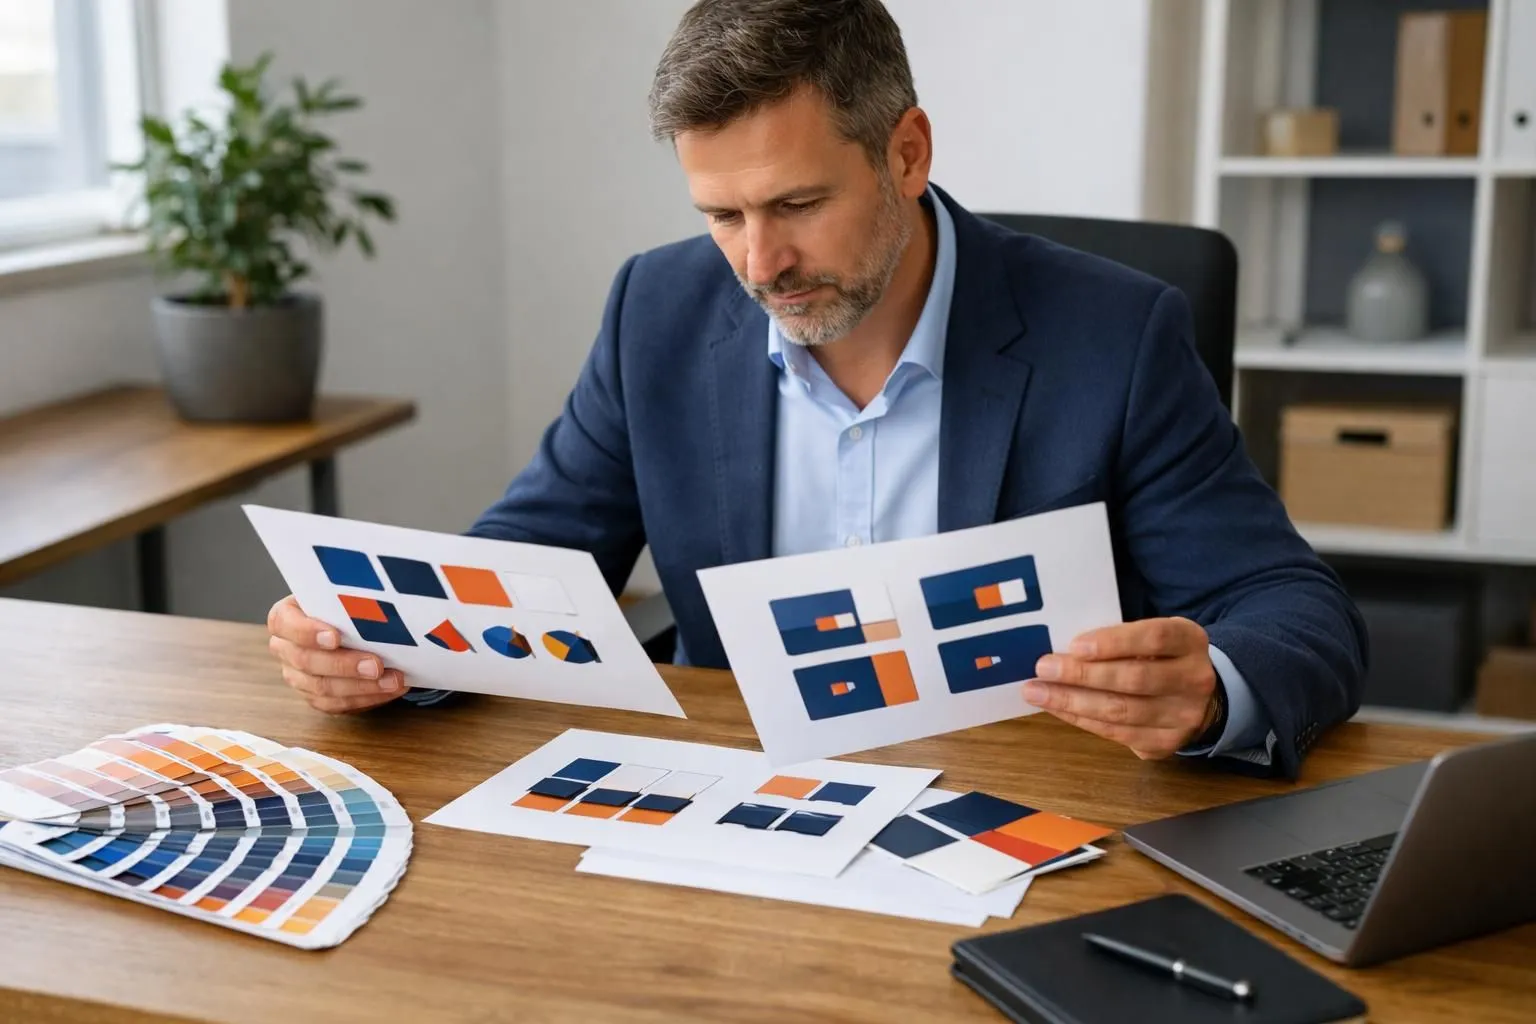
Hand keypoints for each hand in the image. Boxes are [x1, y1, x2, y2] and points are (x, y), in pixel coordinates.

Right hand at [266, 595, 408, 713]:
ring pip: (321, 688)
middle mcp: (285, 648)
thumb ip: (349, 597)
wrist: (349, 624)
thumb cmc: (343, 606)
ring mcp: (297, 676)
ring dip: (361, 687)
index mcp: (284, 618)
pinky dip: (366, 698)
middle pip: (306, 661)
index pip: (284, 623)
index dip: (307, 632)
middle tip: (376, 665)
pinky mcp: (315, 696)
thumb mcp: (342, 594)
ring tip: (393, 680)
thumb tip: (376, 600)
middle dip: (344, 665)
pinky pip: (336, 704)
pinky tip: (389, 690)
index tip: (335, 637)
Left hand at [1023, 617, 1219, 759]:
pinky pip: (1117, 733)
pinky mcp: (1166, 743)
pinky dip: (1081, 720)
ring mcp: (1184, 716)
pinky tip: (1057, 708)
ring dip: (1073, 701)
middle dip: (1083, 675)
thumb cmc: (1158, 657)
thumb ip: (1117, 639)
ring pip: (1122, 711)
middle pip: (1135, 678)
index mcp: (1190, 641)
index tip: (1074, 645)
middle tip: (1043, 668)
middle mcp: (1194, 679)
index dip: (1114, 642)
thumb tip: (1061, 649)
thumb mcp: (1150, 637)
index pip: (1154, 638)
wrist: (1199, 699)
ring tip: (1037, 692)